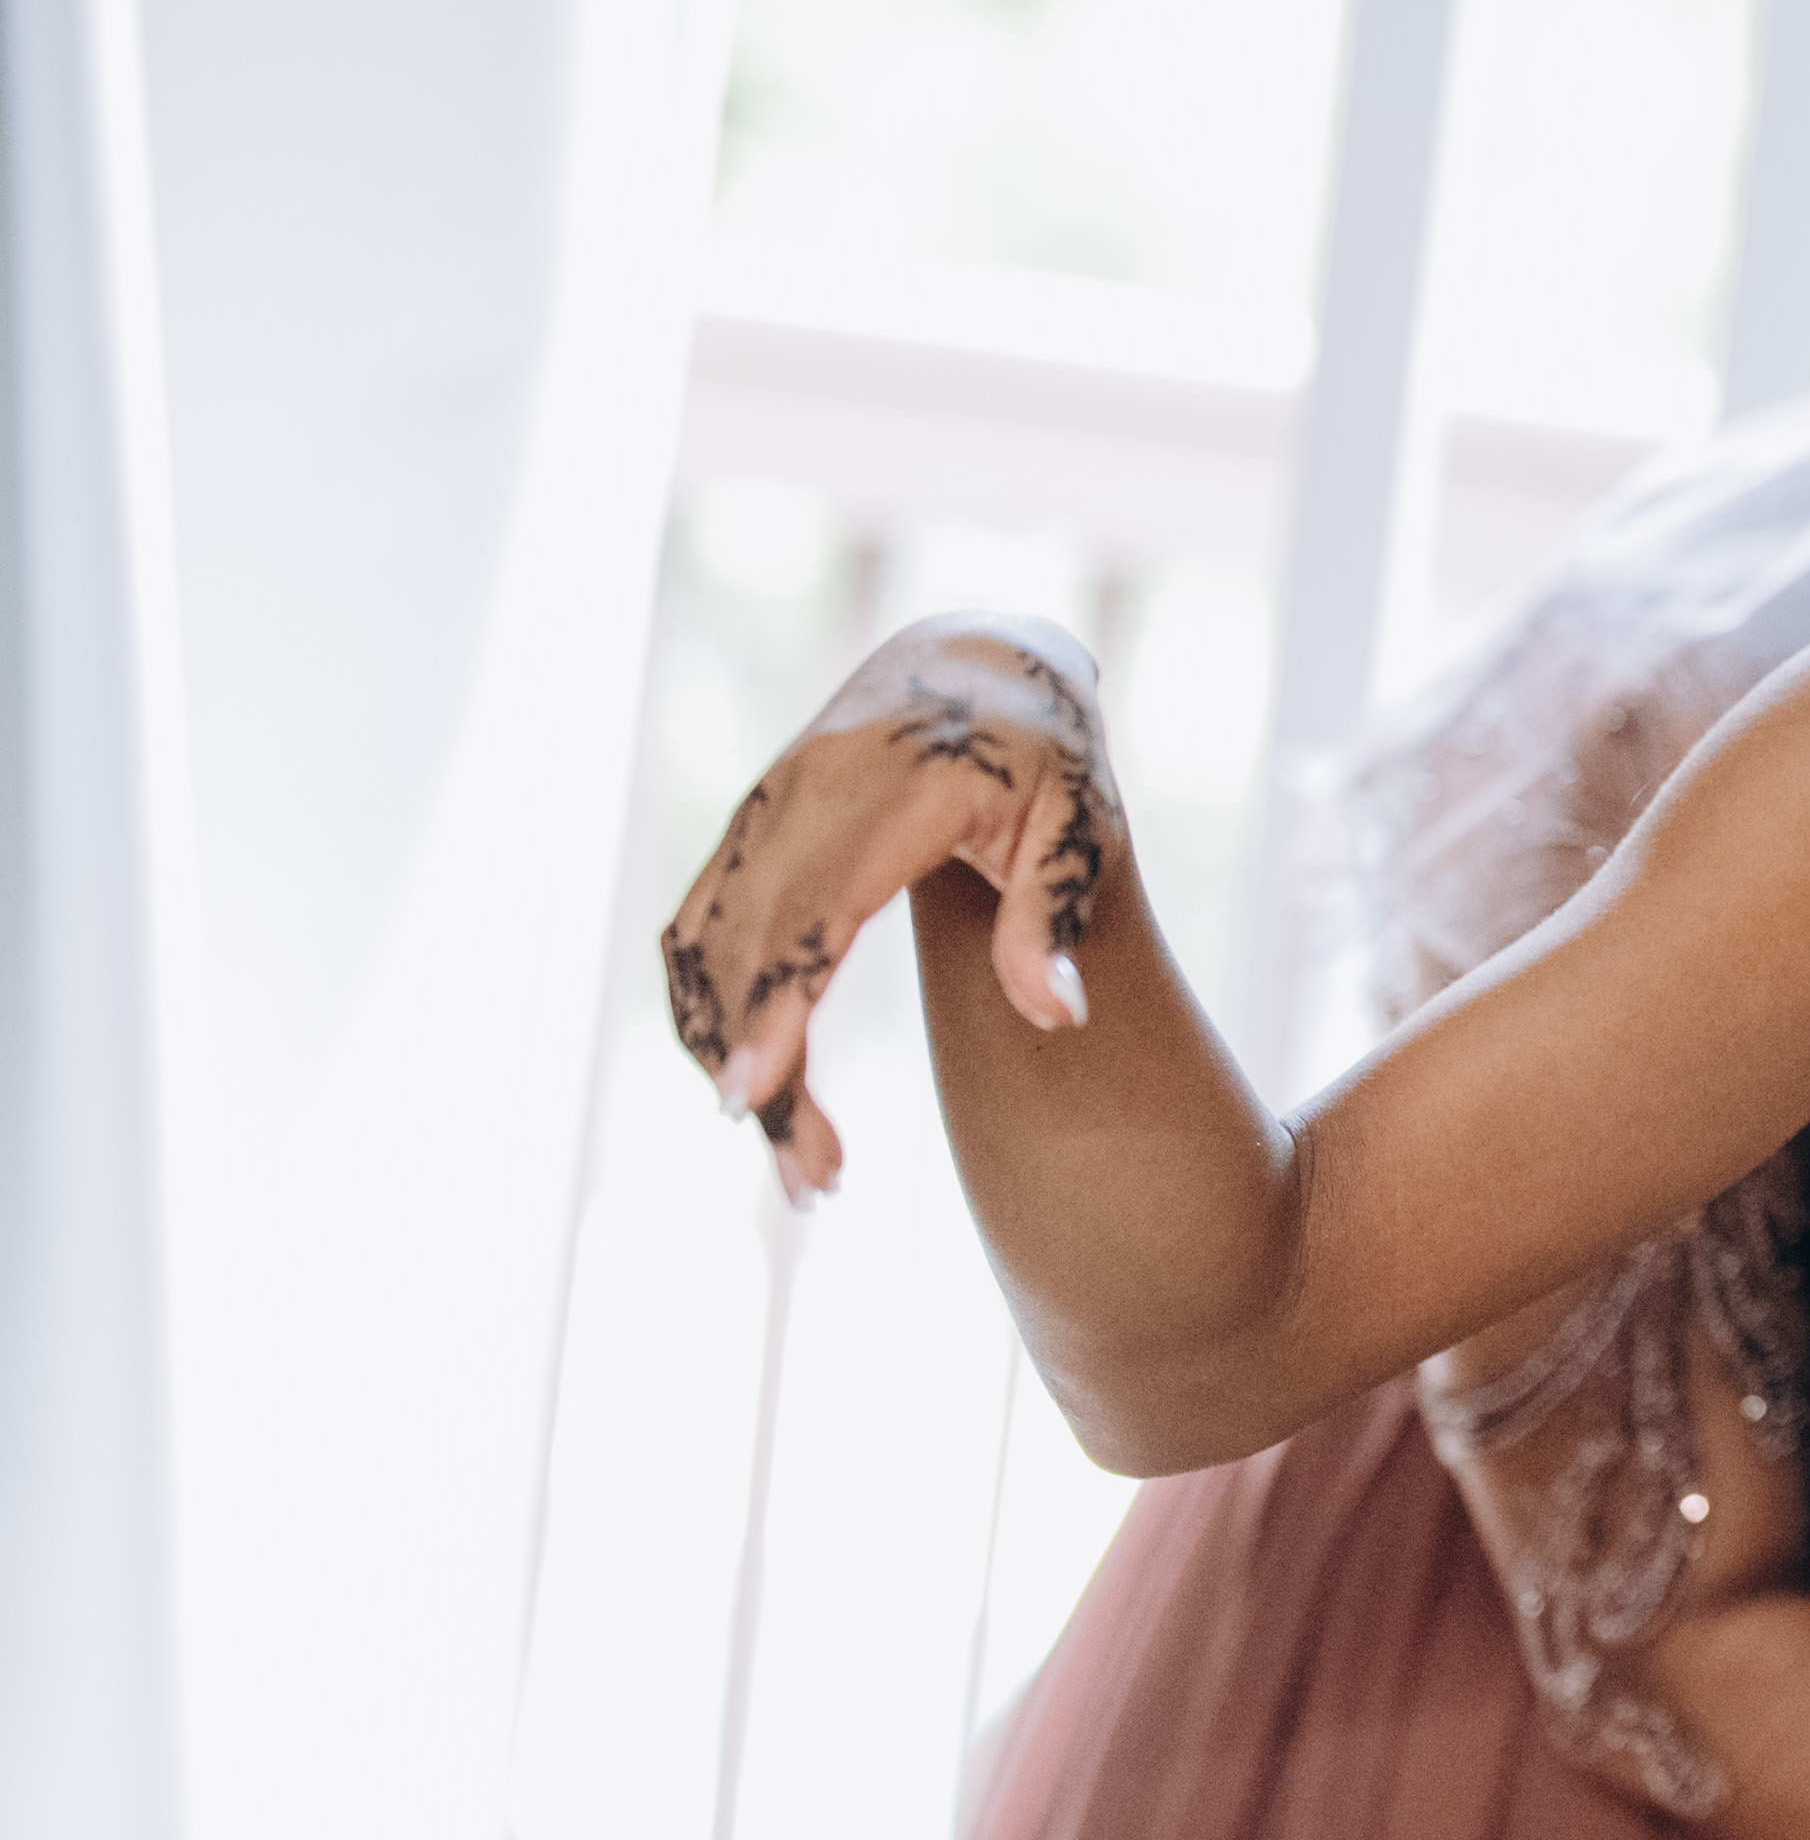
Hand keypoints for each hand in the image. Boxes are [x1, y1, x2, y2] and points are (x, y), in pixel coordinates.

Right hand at [657, 614, 1122, 1198]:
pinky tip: (750, 1078)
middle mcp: (807, 798)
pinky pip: (697, 927)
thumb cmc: (1047, 751)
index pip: (817, 918)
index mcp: (895, 795)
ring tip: (799, 1158)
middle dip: (765, 1074)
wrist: (977, 653)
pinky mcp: (744, 827)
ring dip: (729, 1056)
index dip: (777, 1010)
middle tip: (814, 1185)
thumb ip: (1052, 916)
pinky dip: (706, 1009)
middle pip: (754, 955)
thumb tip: (1059, 1016)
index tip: (751, 1097)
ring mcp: (763, 809)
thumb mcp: (1081, 824)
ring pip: (708, 950)